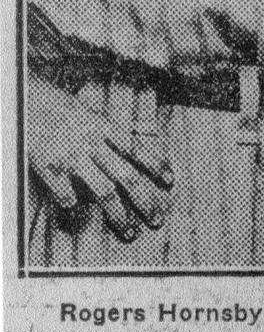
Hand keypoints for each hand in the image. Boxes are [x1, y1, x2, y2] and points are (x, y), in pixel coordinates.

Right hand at [28, 76, 172, 240]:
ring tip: (130, 231)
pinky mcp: (51, 168)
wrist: (25, 100)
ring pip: (105, 191)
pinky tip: (78, 221)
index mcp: (103, 127)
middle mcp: (93, 144)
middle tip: (157, 218)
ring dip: (120, 214)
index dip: (155, 164)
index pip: (137, 148)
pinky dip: (74, 210)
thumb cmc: (55, 104)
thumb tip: (126, 150)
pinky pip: (67, 196)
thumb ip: (105, 132)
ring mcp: (73, 158)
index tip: (170, 181)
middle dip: (146, 199)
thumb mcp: (87, 113)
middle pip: (127, 176)